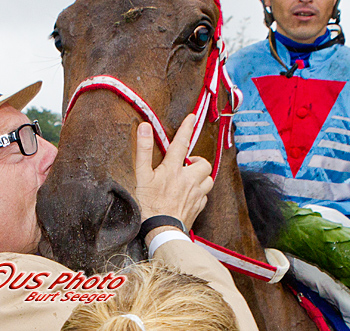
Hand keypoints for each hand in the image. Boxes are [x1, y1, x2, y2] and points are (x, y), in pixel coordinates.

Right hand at [134, 114, 212, 231]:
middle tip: (186, 164)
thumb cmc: (149, 204)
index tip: (192, 117)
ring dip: (201, 176)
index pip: (181, 143)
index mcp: (173, 169)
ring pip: (208, 179)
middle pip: (203, 163)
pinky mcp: (198, 207)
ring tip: (190, 178)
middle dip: (197, 161)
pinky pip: (205, 195)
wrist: (161, 231)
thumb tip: (145, 127)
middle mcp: (188, 179)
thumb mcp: (141, 175)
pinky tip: (190, 195)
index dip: (187, 128)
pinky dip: (200, 192)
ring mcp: (196, 194)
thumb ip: (144, 149)